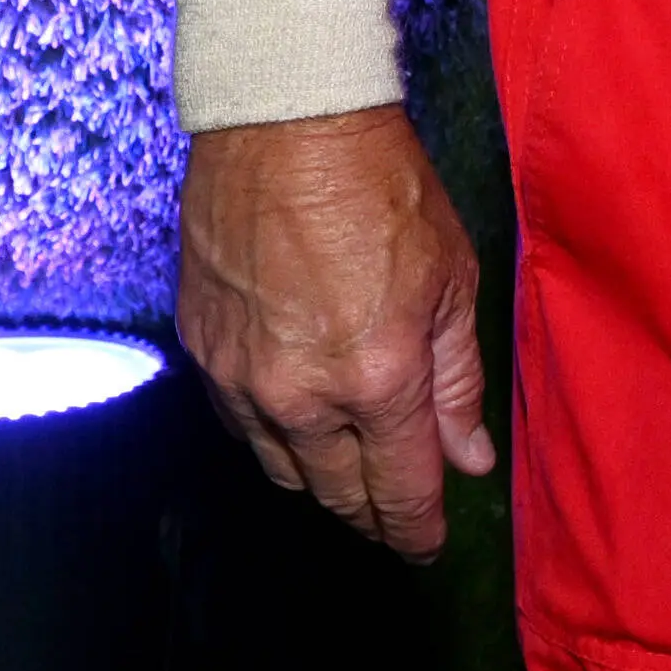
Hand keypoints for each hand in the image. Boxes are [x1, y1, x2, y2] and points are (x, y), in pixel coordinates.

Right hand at [176, 108, 495, 558]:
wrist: (285, 123)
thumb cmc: (383, 188)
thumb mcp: (451, 281)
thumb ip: (457, 382)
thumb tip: (468, 458)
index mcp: (377, 380)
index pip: (399, 490)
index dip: (417, 529)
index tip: (427, 547)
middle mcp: (302, 394)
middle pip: (335, 494)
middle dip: (370, 514)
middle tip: (393, 518)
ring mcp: (242, 375)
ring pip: (280, 467)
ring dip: (320, 479)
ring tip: (350, 476)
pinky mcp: (202, 348)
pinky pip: (237, 422)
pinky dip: (271, 435)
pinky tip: (296, 423)